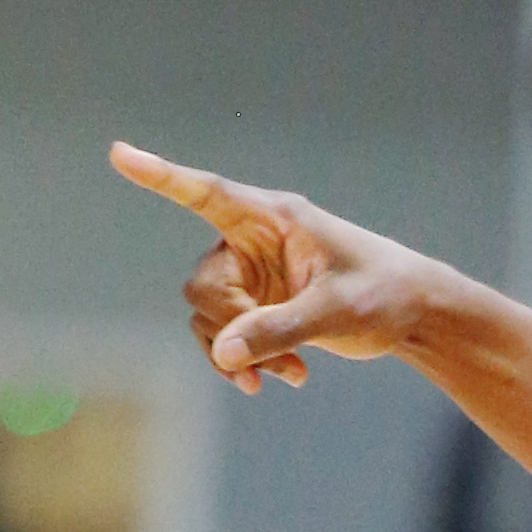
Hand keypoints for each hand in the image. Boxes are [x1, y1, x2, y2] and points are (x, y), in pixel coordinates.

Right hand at [109, 142, 438, 393]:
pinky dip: (248, 360)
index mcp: (273, 218)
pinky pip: (228, 335)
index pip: (207, 193)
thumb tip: (222, 354)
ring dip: (239, 353)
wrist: (412, 314)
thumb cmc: (383, 294)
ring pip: (210, 315)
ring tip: (291, 377)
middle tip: (272, 364)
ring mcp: (252, 274)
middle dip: (229, 328)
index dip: (162, 176)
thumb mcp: (335, 312)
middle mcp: (253, 240)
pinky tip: (289, 377)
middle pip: (203, 283)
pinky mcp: (259, 304)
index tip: (119, 153)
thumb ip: (278, 330)